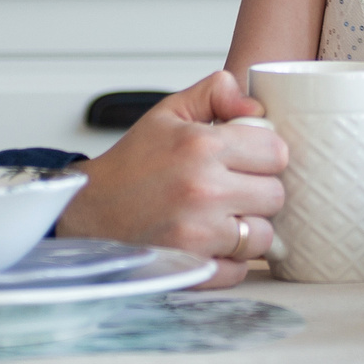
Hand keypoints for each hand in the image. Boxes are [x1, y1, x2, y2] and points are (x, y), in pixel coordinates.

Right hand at [52, 71, 287, 286]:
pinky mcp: (191, 268)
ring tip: (221, 218)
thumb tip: (256, 107)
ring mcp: (198, 233)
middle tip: (233, 190)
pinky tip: (208, 244)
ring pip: (263, 236)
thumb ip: (216, 92)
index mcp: (202, 146)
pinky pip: (239, 270)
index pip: (277, 152)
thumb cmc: (130, 165)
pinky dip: (229, 261)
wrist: (85, 212)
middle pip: (276, 195)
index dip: (265, 155)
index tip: (247, 160)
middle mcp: (204, 189)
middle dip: (259, 191)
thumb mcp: (168, 112)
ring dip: (247, 229)